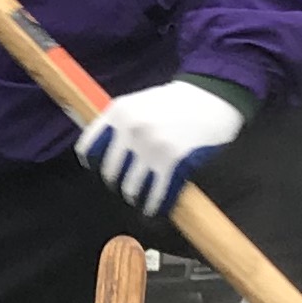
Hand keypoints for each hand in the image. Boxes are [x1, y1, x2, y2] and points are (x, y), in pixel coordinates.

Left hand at [74, 78, 245, 215]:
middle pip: (110, 172)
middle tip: (125, 185)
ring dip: (134, 196)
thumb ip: (117, 123)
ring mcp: (150, 147)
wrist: (212, 94)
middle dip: (116, 183)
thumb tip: (99, 152)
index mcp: (118, 112)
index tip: (98, 171)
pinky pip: (156, 193)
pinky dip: (154, 204)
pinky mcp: (172, 161)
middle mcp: (130, 130)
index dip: (93, 164)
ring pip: (130, 187)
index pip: (88, 148)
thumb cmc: (175, 100)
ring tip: (138, 198)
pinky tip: (153, 208)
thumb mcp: (137, 102)